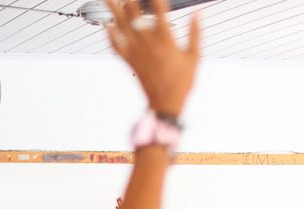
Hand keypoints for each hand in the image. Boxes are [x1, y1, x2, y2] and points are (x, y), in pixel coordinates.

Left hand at [103, 0, 199, 117]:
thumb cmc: (182, 81)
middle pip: (135, 16)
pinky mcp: (130, 62)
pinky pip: (117, 47)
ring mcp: (137, 53)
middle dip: (128, 1)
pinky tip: (106, 26)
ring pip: (122, 28)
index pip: (159, 11)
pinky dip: (111, 36)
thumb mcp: (194, 56)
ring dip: (114, 12)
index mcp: (166, 40)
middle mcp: (148, 44)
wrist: (165, 102)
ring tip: (107, 0)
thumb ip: (195, 32)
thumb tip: (197, 13)